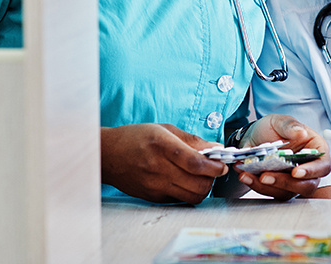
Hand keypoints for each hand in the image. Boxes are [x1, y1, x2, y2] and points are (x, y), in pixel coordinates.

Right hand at [101, 124, 227, 203]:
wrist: (108, 155)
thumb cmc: (135, 138)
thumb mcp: (163, 129)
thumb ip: (191, 140)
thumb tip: (216, 148)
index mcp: (162, 145)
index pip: (195, 163)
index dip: (214, 166)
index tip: (222, 164)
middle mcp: (158, 168)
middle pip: (198, 184)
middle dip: (212, 178)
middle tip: (213, 170)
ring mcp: (155, 185)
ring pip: (192, 196)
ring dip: (203, 188)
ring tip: (200, 177)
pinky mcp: (153, 197)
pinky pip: (180, 199)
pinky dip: (188, 192)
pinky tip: (185, 181)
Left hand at [234, 115, 330, 199]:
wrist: (255, 136)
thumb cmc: (273, 128)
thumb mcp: (280, 121)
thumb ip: (290, 126)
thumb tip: (300, 132)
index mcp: (316, 151)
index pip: (322, 166)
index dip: (312, 171)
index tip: (296, 171)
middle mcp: (308, 169)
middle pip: (306, 185)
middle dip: (285, 183)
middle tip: (266, 176)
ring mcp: (293, 181)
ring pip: (287, 192)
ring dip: (267, 186)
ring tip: (248, 175)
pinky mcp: (278, 187)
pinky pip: (270, 192)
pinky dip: (256, 185)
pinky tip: (245, 175)